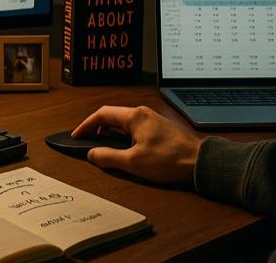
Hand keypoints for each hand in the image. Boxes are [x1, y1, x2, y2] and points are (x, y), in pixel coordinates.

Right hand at [71, 105, 200, 184]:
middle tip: (86, 140)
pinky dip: (122, 135)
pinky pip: (134, 127)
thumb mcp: (133, 162)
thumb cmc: (169, 159)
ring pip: (123, 122)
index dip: (86, 125)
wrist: (199, 162)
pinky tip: (123, 147)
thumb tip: (92, 154)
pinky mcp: (159, 128)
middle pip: (112, 116)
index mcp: (134, 116)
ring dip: (110, 132)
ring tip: (102, 145)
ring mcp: (152, 120)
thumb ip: (108, 157)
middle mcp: (142, 113)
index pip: (102, 114)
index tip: (76, 136)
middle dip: (96, 128)